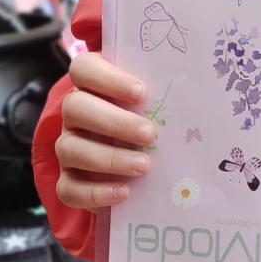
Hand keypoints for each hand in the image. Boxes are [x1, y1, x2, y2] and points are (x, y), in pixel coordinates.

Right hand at [54, 52, 154, 210]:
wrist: (137, 167)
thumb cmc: (149, 122)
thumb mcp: (154, 104)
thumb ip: (161, 94)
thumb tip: (192, 96)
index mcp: (91, 86)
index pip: (83, 69)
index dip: (108, 78)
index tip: (141, 92)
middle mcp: (75, 114)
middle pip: (75, 107)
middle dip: (114, 122)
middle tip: (148, 134)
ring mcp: (68, 146)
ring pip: (71, 149)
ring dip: (109, 158)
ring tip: (143, 165)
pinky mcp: (68, 181)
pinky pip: (69, 188)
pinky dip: (96, 192)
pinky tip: (124, 192)